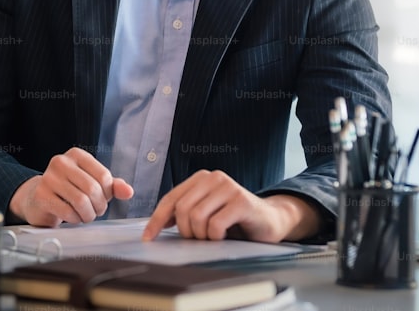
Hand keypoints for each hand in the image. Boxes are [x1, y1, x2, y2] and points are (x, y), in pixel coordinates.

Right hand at [9, 147, 133, 225]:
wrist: (38, 199)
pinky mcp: (41, 195)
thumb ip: (113, 186)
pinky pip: (67, 212)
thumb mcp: (93, 183)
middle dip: (99, 206)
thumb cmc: (70, 190)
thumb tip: (128, 191)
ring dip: (88, 215)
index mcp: (76, 155)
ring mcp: (49, 178)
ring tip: (86, 215)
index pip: (103, 175)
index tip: (103, 198)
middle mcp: (61, 162)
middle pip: (92, 188)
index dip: (108, 193)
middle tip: (96, 211)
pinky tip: (73, 217)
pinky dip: (75, 219)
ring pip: (81, 201)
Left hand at [143, 170, 319, 242]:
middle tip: (198, 239)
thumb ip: (185, 212)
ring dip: (202, 236)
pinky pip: (215, 225)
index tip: (148, 238)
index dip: (157, 219)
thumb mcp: (206, 213)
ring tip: (213, 237)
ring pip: (197, 217)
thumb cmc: (235, 219)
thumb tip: (157, 224)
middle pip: (182, 209)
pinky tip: (225, 236)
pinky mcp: (242, 201)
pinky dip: (216, 237)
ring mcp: (228, 187)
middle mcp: (213, 178)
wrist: (270, 220)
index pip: (171, 199)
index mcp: (200, 178)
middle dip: (186, 231)